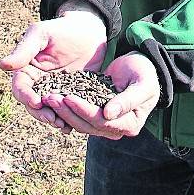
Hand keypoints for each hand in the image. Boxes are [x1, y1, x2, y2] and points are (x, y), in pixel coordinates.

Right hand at [0, 6, 106, 132]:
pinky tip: (75, 126)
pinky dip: (70, 119)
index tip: (36, 102)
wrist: (88, 31)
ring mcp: (55, 92)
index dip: (26, 97)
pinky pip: (68, 110)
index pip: (20, 88)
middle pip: (34, 105)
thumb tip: (2, 65)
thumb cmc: (61, 29)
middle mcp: (38, 85)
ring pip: (50, 111)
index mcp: (26, 72)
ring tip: (64, 126)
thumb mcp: (41, 35)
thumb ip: (24, 50)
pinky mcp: (72, 96)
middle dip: (41, 114)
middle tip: (52, 119)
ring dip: (55, 120)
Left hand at [45, 52, 159, 139]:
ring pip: (79, 123)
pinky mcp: (95, 115)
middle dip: (68, 112)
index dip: (84, 111)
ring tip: (48, 97)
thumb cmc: (145, 72)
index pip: (102, 121)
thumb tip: (109, 114)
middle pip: (87, 125)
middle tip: (51, 98)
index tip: (69, 98)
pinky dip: (65, 108)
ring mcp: (104, 124)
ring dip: (63, 111)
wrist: (141, 66)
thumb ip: (128, 99)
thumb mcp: (143, 83)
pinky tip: (53, 97)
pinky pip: (77, 115)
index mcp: (130, 124)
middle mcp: (116, 129)